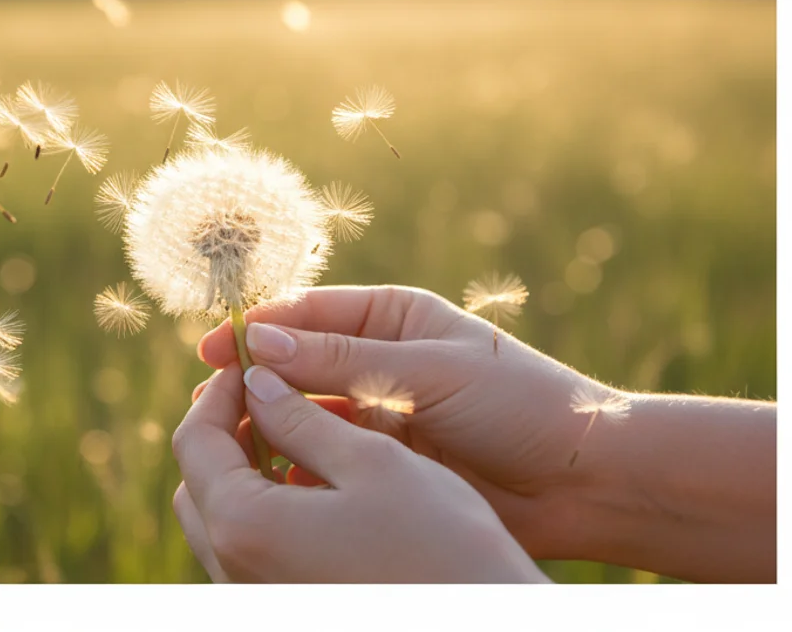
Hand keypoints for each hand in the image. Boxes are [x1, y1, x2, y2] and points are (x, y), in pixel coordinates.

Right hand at [197, 285, 611, 559]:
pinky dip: (298, 463)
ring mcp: (379, 411)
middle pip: (298, 364)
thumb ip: (343, 359)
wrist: (580, 477)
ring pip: (307, 413)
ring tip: (232, 442)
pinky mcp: (385, 459)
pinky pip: (327, 455)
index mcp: (393, 317)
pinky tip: (274, 475)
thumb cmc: (516, 403)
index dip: (258, 330)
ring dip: (272, 424)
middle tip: (212, 404)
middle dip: (257, 380)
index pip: (308, 314)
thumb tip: (262, 341)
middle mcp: (378, 360)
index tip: (212, 349)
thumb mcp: (428, 371)